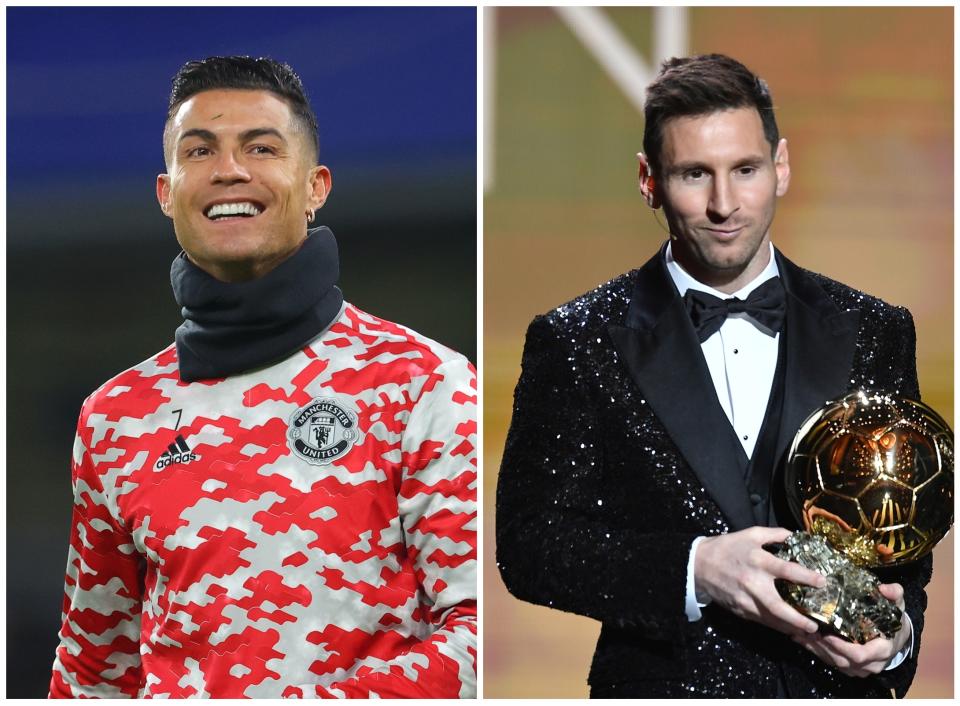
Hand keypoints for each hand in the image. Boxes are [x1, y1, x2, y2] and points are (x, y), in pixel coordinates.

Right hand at [694, 526, 825, 636]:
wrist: (698, 564)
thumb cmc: (727, 547)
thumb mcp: (751, 534)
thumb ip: (776, 534)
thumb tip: (798, 536)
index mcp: (758, 561)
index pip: (787, 571)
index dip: (807, 577)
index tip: (823, 582)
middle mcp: (753, 583)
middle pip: (779, 607)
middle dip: (799, 618)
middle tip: (815, 624)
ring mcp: (745, 600)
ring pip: (772, 619)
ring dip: (790, 627)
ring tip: (806, 631)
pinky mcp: (740, 610)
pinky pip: (762, 621)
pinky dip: (776, 626)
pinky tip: (788, 628)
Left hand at [792, 583, 909, 676]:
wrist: (897, 638)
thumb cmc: (895, 621)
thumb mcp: (898, 606)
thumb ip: (894, 594)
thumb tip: (885, 588)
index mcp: (882, 650)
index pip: (860, 654)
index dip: (841, 646)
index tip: (826, 634)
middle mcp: (871, 664)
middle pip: (842, 660)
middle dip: (822, 646)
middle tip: (806, 630)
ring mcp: (861, 669)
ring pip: (834, 663)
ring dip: (816, 649)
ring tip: (800, 633)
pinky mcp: (851, 669)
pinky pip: (832, 663)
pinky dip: (816, 652)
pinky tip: (803, 639)